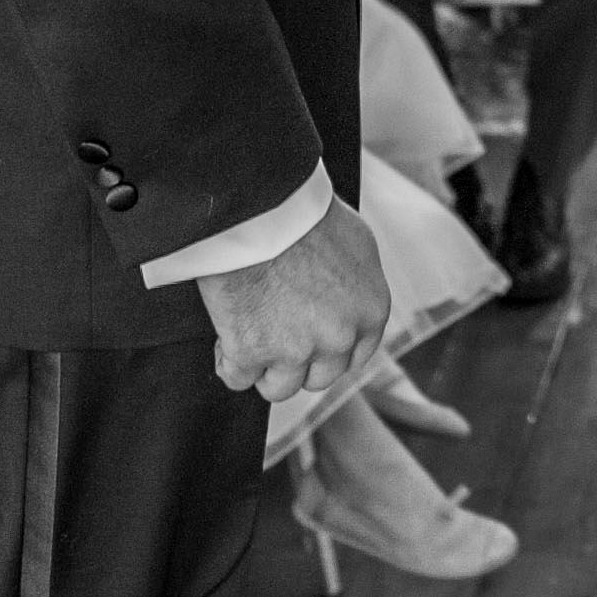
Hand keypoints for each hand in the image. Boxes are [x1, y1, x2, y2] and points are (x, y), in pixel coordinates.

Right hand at [205, 194, 390, 404]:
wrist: (260, 209)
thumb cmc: (305, 214)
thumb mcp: (355, 243)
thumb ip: (357, 283)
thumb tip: (348, 296)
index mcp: (371, 312)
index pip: (355, 357)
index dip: (329, 353)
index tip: (311, 344)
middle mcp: (339, 339)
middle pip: (319, 377)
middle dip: (298, 362)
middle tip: (276, 335)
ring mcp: (296, 351)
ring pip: (280, 387)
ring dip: (264, 369)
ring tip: (249, 340)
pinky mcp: (252, 353)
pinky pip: (237, 378)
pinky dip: (229, 364)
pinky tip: (225, 342)